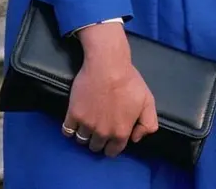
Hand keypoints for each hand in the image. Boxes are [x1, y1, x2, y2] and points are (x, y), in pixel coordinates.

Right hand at [62, 22, 157, 156]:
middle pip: (96, 146)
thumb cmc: (129, 81)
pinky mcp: (74, 115)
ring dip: (84, 134)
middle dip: (98, 139)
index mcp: (121, 132)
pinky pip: (67, 131)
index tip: (111, 135)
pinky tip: (75, 121)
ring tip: (88, 122)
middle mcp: (103, 133)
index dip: (112, 144)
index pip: (113, 151)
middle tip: (99, 125)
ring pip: (82, 140)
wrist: (108, 64)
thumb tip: (135, 139)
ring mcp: (87, 125)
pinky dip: (70, 129)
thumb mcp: (147, 101)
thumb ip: (148, 124)